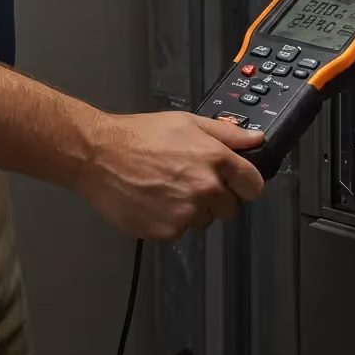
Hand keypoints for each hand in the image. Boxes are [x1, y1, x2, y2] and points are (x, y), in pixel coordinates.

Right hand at [74, 111, 265, 239]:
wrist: (98, 155)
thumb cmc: (138, 136)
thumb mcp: (187, 122)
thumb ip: (227, 134)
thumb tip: (256, 139)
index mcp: (215, 159)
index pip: (253, 186)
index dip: (246, 184)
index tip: (238, 184)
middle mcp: (205, 188)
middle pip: (231, 208)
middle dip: (218, 198)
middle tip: (192, 182)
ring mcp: (185, 213)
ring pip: (203, 221)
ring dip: (193, 210)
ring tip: (167, 188)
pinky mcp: (166, 231)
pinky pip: (179, 231)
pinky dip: (170, 221)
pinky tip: (154, 200)